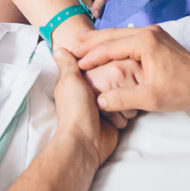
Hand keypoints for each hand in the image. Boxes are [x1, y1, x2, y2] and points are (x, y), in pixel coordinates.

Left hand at [52, 48, 119, 166]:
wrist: (85, 141)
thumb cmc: (75, 110)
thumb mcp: (70, 80)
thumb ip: (69, 63)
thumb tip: (59, 48)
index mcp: (82, 80)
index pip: (103, 63)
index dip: (108, 64)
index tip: (110, 68)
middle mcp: (96, 91)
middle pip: (118, 77)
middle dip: (116, 85)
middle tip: (103, 95)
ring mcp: (108, 104)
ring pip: (126, 91)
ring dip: (121, 100)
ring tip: (108, 109)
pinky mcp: (118, 116)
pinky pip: (130, 107)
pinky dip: (125, 112)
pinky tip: (117, 117)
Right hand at [76, 26, 189, 113]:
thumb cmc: (181, 91)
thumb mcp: (151, 99)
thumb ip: (123, 99)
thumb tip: (99, 100)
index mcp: (146, 41)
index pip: (110, 47)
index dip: (90, 56)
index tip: (74, 63)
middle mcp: (149, 31)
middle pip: (112, 34)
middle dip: (91, 41)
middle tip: (70, 46)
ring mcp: (154, 32)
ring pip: (120, 34)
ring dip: (101, 40)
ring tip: (82, 44)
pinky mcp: (158, 38)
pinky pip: (129, 37)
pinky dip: (114, 41)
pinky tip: (105, 47)